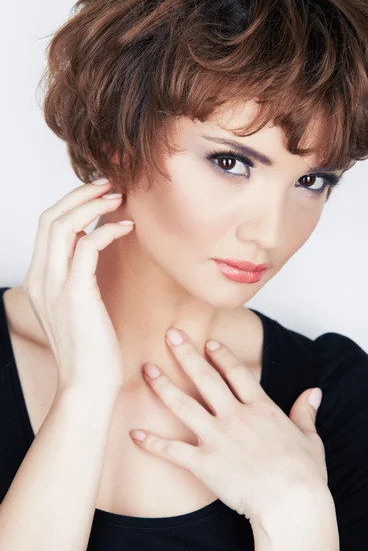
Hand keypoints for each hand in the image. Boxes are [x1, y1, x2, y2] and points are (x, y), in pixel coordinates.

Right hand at [22, 178, 133, 393]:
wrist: (88, 385)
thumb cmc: (91, 348)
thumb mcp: (79, 305)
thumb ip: (79, 274)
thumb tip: (93, 244)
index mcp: (39, 279)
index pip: (47, 226)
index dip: (71, 203)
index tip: (97, 193)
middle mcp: (40, 278)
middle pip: (49, 218)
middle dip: (79, 194)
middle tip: (109, 183)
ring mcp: (54, 286)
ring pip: (61, 225)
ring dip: (90, 205)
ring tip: (118, 196)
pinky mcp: (75, 294)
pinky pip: (87, 247)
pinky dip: (106, 230)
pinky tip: (126, 227)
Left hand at [129, 327, 327, 524]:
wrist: (292, 503)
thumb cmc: (305, 475)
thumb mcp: (310, 438)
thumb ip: (306, 412)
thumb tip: (314, 392)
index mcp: (261, 408)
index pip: (237, 373)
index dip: (222, 355)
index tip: (209, 342)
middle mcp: (236, 416)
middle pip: (206, 378)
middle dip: (186, 354)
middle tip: (171, 334)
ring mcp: (218, 438)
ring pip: (184, 405)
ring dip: (163, 387)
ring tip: (147, 370)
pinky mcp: (205, 463)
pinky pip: (173, 450)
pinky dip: (152, 443)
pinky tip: (134, 434)